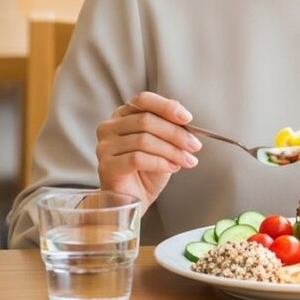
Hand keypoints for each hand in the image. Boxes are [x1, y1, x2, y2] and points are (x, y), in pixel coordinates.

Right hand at [95, 92, 201, 210]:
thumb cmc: (148, 170)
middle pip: (146, 121)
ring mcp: (105, 146)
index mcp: (123, 115)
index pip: (143, 100)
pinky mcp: (106, 166)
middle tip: (195, 145)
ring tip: (187, 160)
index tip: (187, 118)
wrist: (134, 200)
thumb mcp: (164, 143)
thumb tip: (182, 113)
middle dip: (176, 133)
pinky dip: (159, 162)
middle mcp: (110, 127)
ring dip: (172, 150)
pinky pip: (136, 158)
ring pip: (144, 140)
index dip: (166, 107)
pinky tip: (172, 167)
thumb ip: (169, 125)